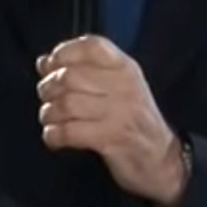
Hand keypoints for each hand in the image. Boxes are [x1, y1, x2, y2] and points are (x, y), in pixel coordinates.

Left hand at [36, 35, 188, 206]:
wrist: (163, 160)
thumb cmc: (133, 120)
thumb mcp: (118, 86)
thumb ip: (84, 70)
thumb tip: (43, 62)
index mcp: (125, 68)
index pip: (92, 46)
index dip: (64, 52)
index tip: (50, 66)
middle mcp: (124, 86)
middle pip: (70, 76)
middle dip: (48, 87)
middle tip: (47, 97)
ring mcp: (120, 113)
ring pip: (67, 104)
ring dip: (49, 112)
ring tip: (50, 118)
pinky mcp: (111, 139)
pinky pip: (69, 132)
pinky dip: (54, 134)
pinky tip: (54, 136)